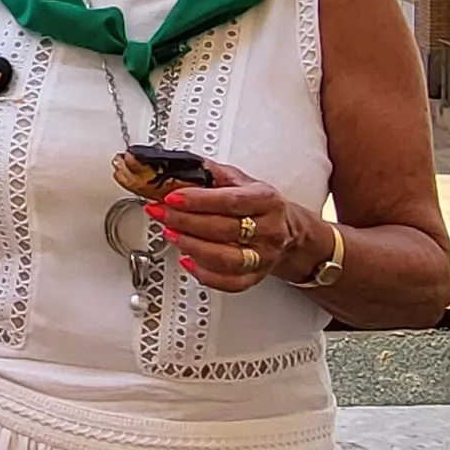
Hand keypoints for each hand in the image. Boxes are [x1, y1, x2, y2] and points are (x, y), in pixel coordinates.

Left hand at [149, 164, 310, 294]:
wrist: (288, 230)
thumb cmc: (259, 204)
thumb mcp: (240, 180)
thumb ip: (210, 172)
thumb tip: (177, 166)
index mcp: (266, 201)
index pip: (229, 201)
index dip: (198, 200)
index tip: (172, 197)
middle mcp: (268, 230)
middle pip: (224, 230)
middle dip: (185, 221)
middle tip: (161, 213)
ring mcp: (263, 256)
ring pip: (226, 258)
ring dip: (192, 247)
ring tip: (170, 234)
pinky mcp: (255, 276)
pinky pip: (229, 282)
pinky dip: (205, 274)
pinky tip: (187, 260)